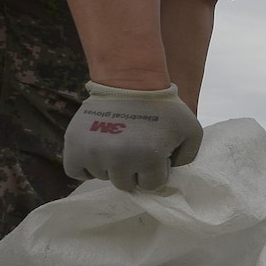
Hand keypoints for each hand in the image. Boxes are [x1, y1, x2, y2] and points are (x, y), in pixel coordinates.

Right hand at [62, 82, 202, 191]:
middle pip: (125, 184)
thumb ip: (187, 157)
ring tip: (117, 142)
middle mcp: (120, 160)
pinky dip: (85, 165)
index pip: (151, 185)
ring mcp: (95, 154)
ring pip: (102, 177)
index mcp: (149, 158)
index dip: (155, 169)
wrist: (130, 81)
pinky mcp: (74, 146)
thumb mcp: (191, 130)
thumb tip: (168, 174)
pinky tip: (98, 151)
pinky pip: (76, 171)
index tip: (153, 151)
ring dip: (110, 166)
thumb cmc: (163, 106)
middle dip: (133, 170)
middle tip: (134, 147)